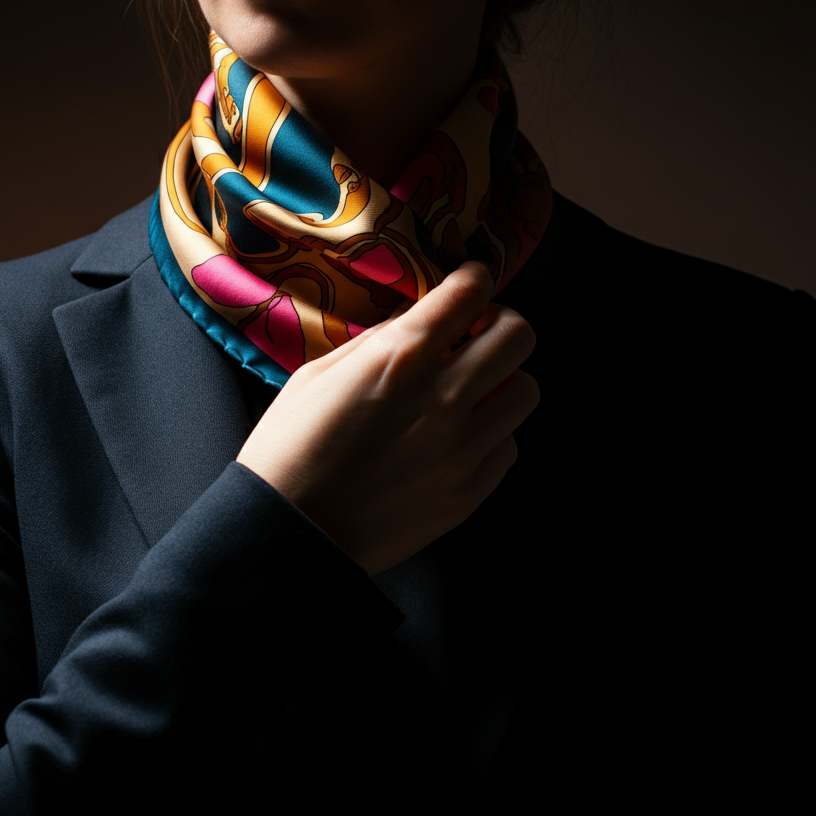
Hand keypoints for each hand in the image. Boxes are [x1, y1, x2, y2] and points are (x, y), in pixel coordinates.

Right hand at [235, 260, 539, 574]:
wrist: (289, 535)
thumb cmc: (289, 450)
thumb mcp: (317, 375)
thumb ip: (379, 341)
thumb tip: (419, 322)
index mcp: (401, 357)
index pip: (471, 291)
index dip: (475, 280)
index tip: (471, 286)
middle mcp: (444, 398)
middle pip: (519, 336)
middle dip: (501, 325)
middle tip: (476, 337)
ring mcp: (463, 449)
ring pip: (526, 391)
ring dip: (502, 382)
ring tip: (471, 393)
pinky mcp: (469, 492)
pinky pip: (508, 447)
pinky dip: (490, 436)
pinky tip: (459, 440)